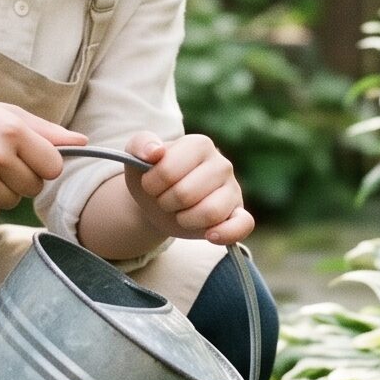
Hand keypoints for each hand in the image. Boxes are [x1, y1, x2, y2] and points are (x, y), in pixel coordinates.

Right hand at [0, 97, 85, 219]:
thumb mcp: (5, 113)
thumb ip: (46, 131)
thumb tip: (83, 141)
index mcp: (11, 130)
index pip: (53, 166)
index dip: (43, 164)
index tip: (28, 157)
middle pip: (34, 188)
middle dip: (23, 178)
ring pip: (13, 203)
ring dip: (3, 191)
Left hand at [123, 132, 253, 244]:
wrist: (158, 201)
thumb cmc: (150, 176)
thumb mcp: (136, 157)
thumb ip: (140, 144)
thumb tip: (154, 152)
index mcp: (199, 144)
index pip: (168, 171)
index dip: (151, 184)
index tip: (151, 183)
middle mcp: (222, 164)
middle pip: (185, 194)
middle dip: (166, 203)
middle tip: (166, 198)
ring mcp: (233, 189)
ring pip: (210, 212)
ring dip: (185, 219)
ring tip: (181, 212)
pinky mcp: (239, 213)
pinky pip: (243, 225)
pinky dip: (225, 233)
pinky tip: (209, 235)